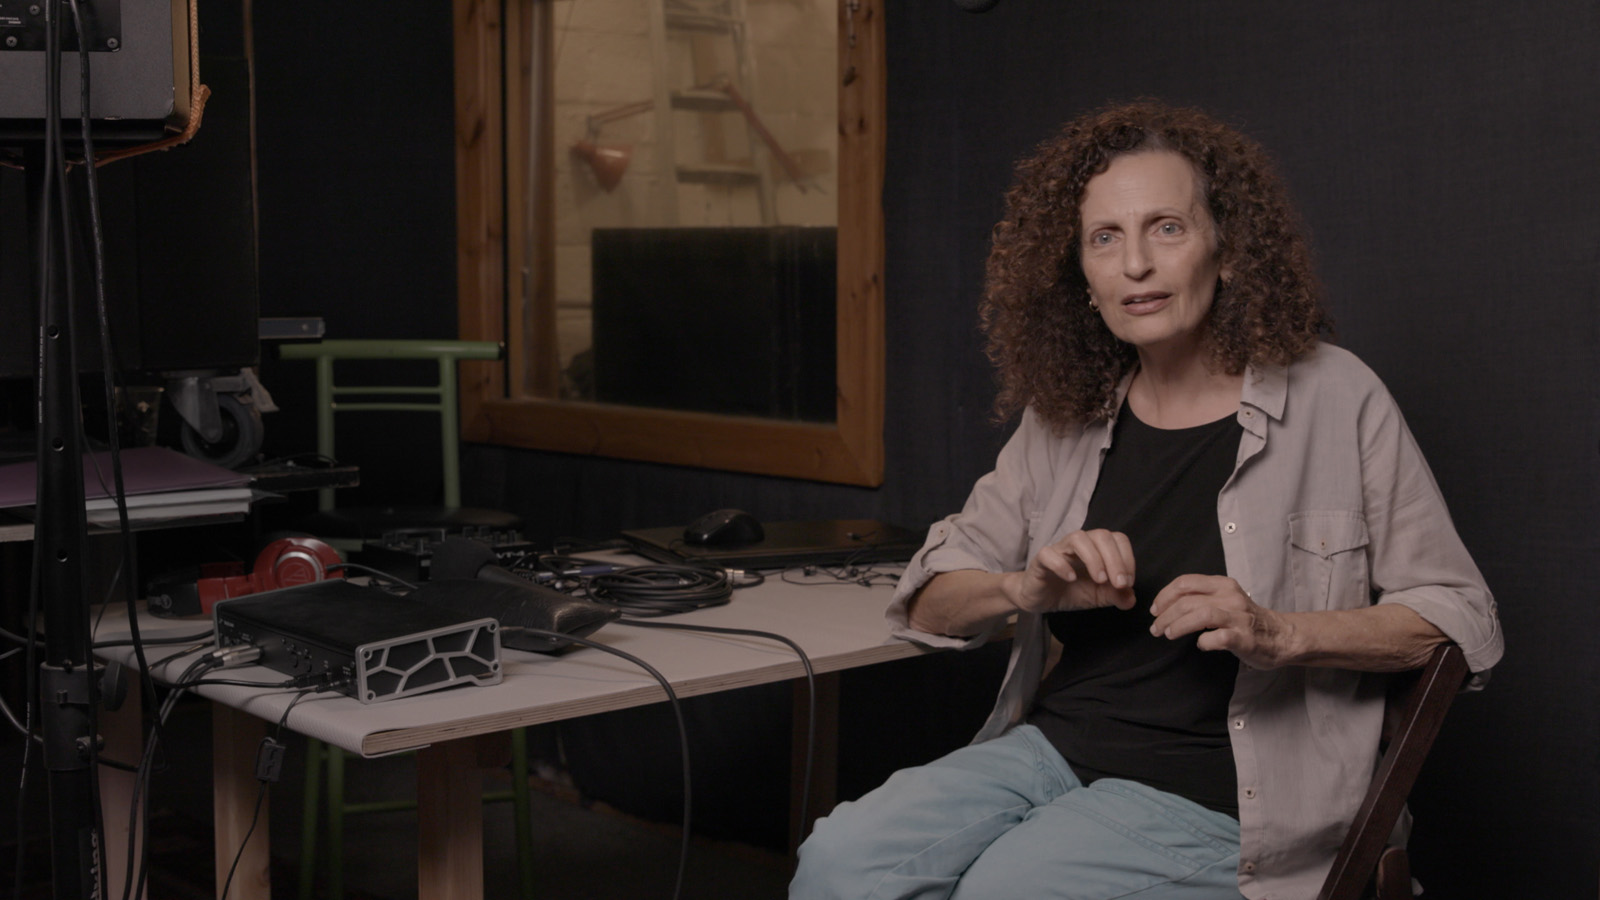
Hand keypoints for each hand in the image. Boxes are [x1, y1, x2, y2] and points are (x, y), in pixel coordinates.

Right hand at [1011, 529, 1136, 613]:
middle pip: (1101, 535)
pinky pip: (1049, 554)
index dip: (1127, 558)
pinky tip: (1071, 579)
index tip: (1128, 583)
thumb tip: (1132, 598)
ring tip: (1099, 580)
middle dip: (1115, 559)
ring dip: (1093, 558)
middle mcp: (1080, 544)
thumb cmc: (1071, 591)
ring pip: (1078, 538)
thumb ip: (1116, 596)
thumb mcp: (1099, 597)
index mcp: (1097, 548)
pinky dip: (1062, 565)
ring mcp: (1060, 549)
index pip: (1117, 539)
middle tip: (1119, 584)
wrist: (1041, 598)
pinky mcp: (1041, 560)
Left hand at [1148, 575, 1297, 668]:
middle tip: (1156, 628)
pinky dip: (1204, 642)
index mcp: (1223, 584)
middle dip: (1165, 615)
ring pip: (1200, 615)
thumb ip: (1202, 597)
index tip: (1155, 610)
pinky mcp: (1244, 638)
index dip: (1164, 596)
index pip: (1185, 582)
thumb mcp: (1225, 599)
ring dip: (1178, 625)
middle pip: (1187, 601)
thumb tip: (1167, 606)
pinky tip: (1201, 645)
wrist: (1282, 636)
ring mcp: (1238, 618)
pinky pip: (1218, 638)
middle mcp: (1230, 597)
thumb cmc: (1247, 619)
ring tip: (1168, 634)